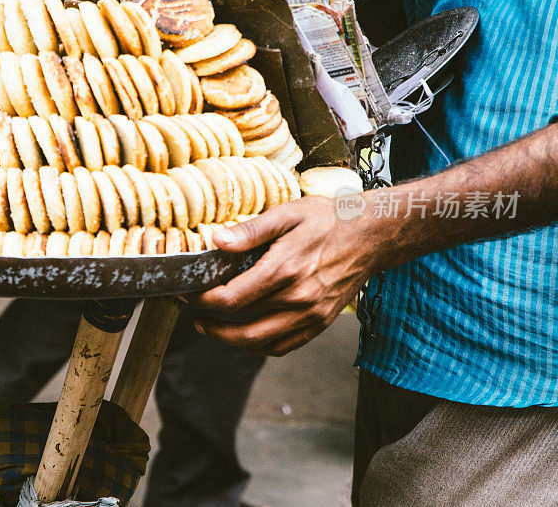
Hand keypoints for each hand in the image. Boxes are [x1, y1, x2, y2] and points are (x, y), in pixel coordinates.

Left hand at [187, 195, 382, 355]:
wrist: (373, 236)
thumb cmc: (329, 219)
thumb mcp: (287, 213)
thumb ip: (250, 230)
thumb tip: (216, 240)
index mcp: (284, 269)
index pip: (231, 298)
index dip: (203, 301)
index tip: (188, 294)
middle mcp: (298, 299)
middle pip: (242, 328)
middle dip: (211, 326)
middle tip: (193, 316)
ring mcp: (311, 316)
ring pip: (260, 344)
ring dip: (230, 341)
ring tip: (212, 328)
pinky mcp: (320, 324)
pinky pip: (283, 347)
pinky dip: (258, 347)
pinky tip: (244, 335)